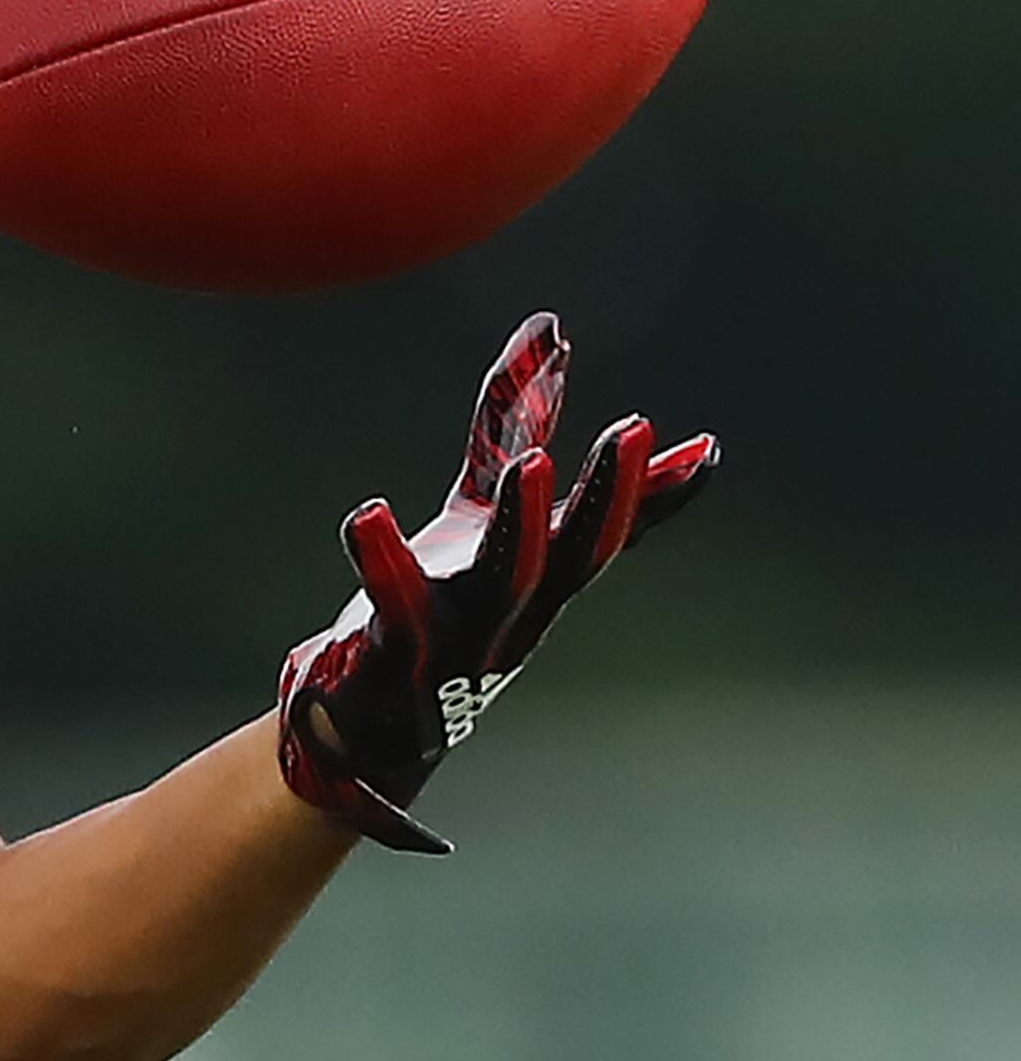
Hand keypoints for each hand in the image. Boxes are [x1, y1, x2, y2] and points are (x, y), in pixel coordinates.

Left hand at [275, 313, 716, 854]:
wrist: (364, 725)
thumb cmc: (432, 607)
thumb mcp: (474, 513)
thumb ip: (510, 431)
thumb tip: (552, 334)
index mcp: (536, 581)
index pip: (603, 532)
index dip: (649, 491)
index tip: (695, 444)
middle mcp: (511, 613)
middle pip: (573, 554)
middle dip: (607, 496)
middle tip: (633, 431)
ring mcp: (458, 638)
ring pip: (504, 582)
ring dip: (523, 523)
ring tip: (534, 464)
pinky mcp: (393, 656)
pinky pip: (392, 606)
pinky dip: (384, 561)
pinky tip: (370, 513)